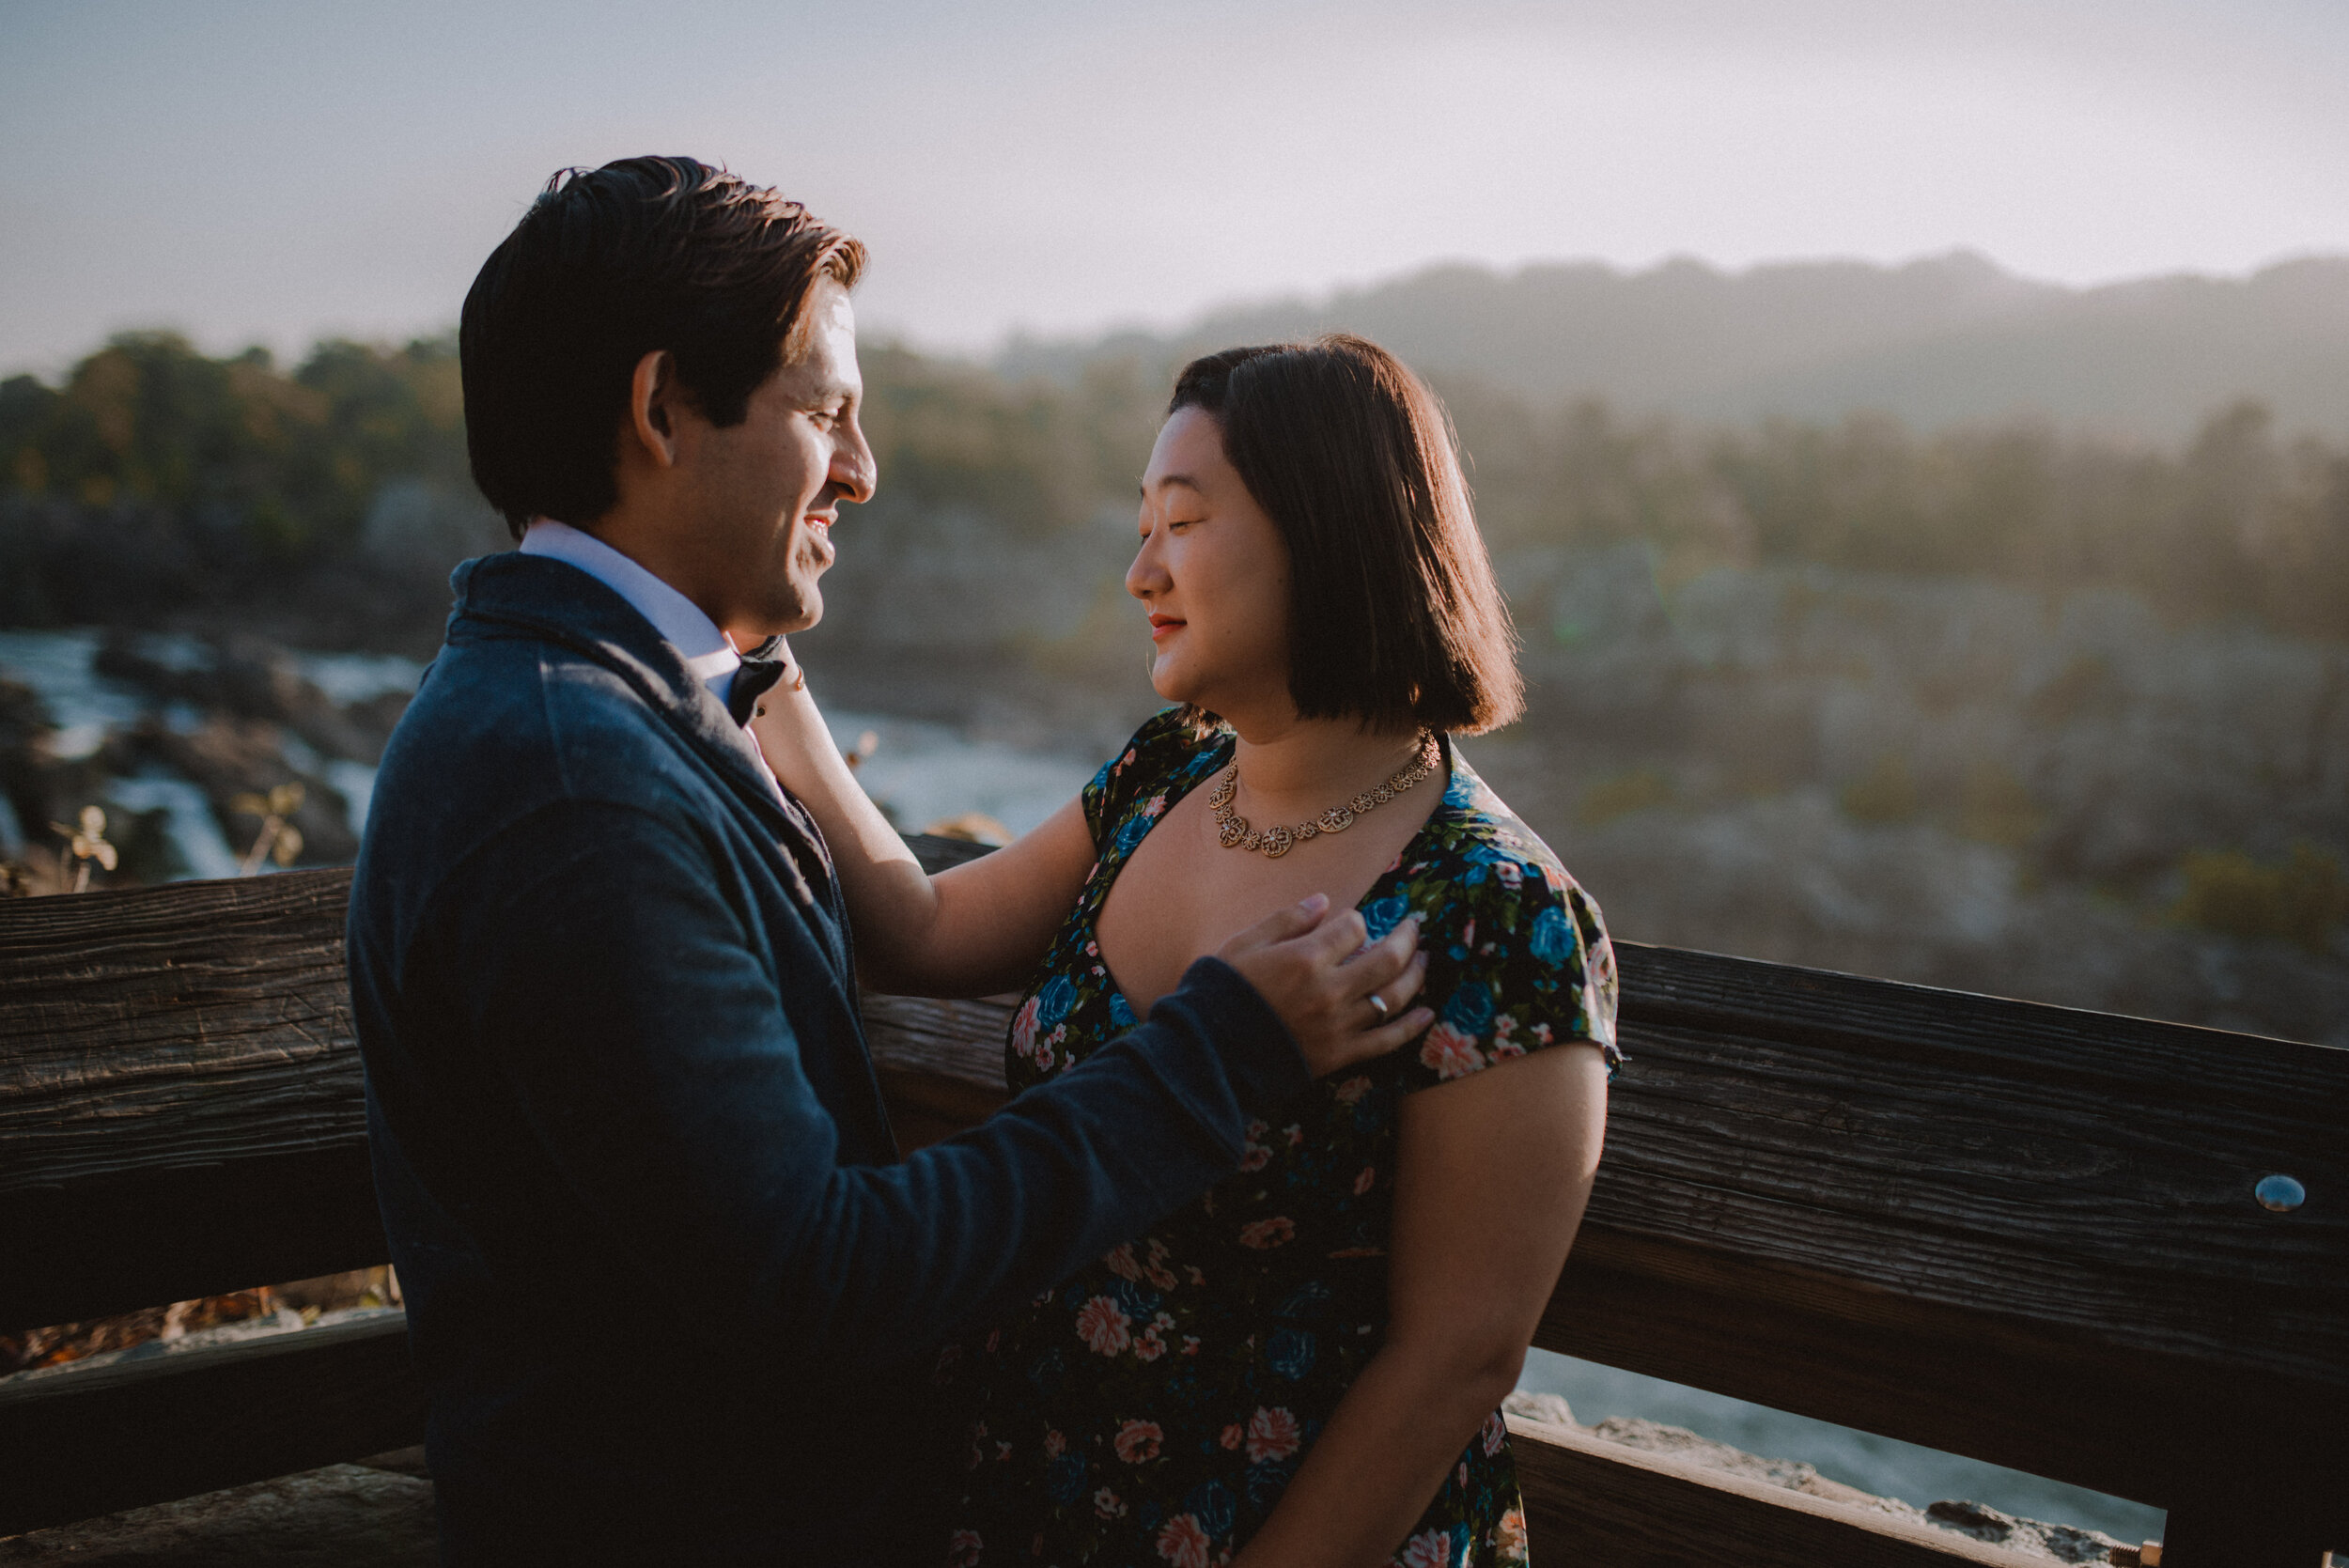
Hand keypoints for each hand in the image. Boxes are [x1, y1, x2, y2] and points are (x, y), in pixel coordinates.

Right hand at [1218, 895, 1431, 1077]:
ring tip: (1424, 959)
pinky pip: (1386, 1040)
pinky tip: (1428, 1013)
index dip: (1356, 920)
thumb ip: (1287, 919)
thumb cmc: (1222, 991)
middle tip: (1415, 926)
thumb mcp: (1245, 943)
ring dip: (1416, 974)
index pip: (1354, 928)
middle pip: (1387, 958)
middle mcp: (1330, 990)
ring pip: (1394, 996)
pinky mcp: (1340, 1054)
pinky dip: (1412, 1027)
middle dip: (1406, 938)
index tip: (1351, 923)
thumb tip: (1324, 901)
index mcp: (1306, 958)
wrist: (1211, 1052)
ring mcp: (1339, 1025)